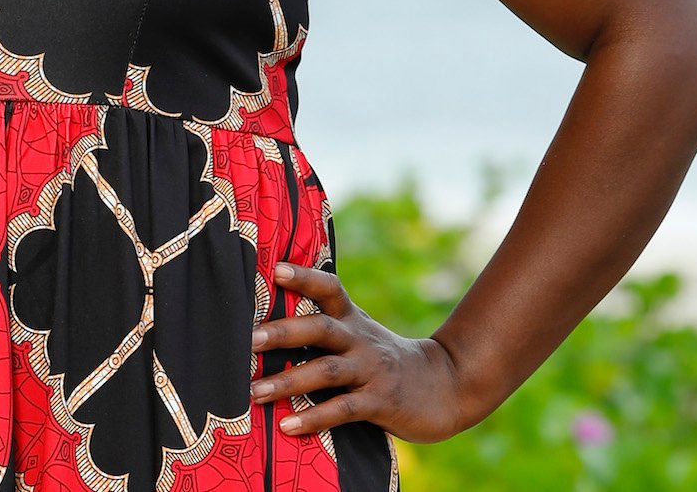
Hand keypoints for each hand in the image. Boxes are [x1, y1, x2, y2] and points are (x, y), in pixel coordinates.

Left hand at [249, 262, 469, 444]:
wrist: (446, 385)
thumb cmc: (385, 360)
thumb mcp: (360, 334)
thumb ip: (327, 328)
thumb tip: (270, 326)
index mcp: (353, 319)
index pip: (328, 288)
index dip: (303, 276)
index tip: (274, 269)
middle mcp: (360, 339)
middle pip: (320, 328)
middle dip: (284, 332)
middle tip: (250, 339)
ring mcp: (371, 370)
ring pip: (326, 371)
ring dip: (288, 381)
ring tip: (255, 392)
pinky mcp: (381, 402)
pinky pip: (343, 409)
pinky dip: (314, 418)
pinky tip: (288, 426)